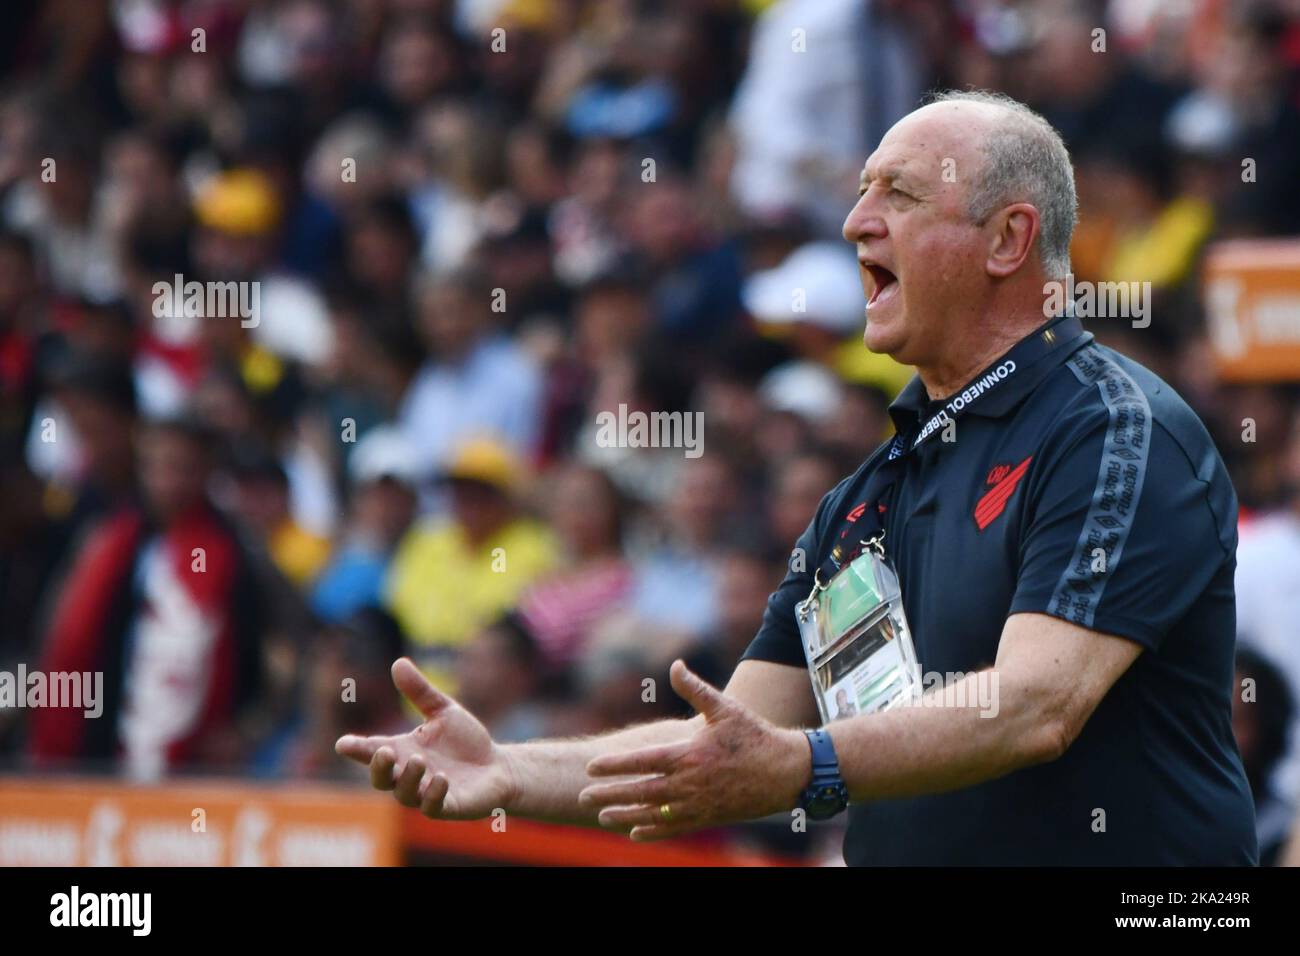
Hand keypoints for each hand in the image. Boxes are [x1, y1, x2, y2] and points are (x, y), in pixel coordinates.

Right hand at [335, 658, 516, 819]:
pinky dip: (434, 794)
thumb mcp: (443, 710)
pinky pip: (433, 807)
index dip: (356, 749)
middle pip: (381, 779)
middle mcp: (409, 775)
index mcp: (403, 751)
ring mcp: (426, 793)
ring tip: (419, 760)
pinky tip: (441, 779)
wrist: (498, 766)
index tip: (342, 744)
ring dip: (408, 778)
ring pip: (404, 794)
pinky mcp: (448, 806)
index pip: (372, 751)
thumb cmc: (466, 740)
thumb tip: (398, 662)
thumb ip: (419, 691)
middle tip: (384, 751)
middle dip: (379, 767)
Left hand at [578, 660, 810, 840]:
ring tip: (603, 816)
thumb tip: (675, 665)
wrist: (785, 772)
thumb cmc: (754, 735)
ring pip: (655, 814)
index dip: (615, 765)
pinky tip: (635, 833)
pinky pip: (675, 828)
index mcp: (690, 755)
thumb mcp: (725, 707)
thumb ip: (695, 689)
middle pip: (642, 792)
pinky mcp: (708, 817)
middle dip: (611, 794)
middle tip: (584, 796)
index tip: (592, 767)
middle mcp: (690, 783)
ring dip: (626, 815)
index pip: (643, 762)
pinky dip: (654, 832)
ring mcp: (698, 804)